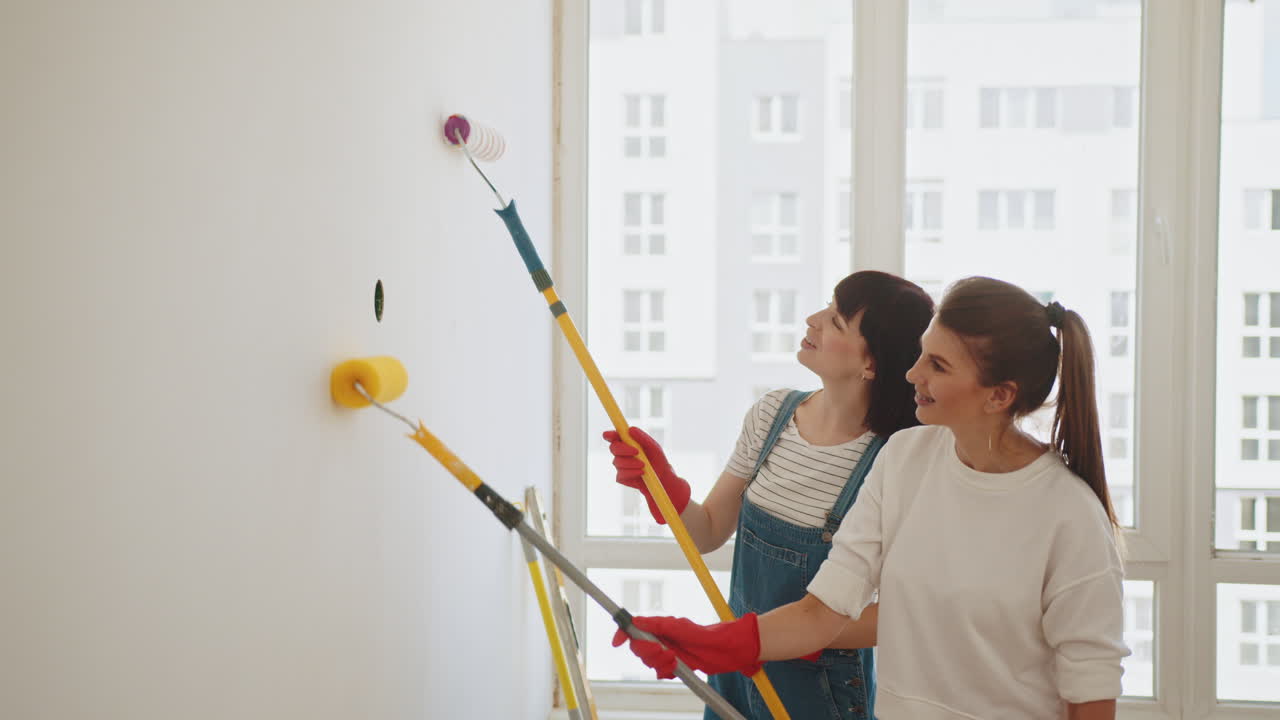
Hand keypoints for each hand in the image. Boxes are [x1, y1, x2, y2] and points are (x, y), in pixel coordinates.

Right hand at [602, 428, 690, 524]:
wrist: (661, 477)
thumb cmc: (657, 458)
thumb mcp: (653, 446)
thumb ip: (642, 437)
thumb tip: (630, 429)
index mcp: (626, 442)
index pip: (613, 436)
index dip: (609, 434)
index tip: (609, 435)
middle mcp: (620, 453)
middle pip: (613, 448)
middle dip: (624, 449)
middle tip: (637, 452)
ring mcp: (619, 465)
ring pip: (617, 462)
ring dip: (632, 463)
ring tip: (644, 465)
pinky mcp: (621, 477)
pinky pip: (621, 474)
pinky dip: (632, 473)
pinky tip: (641, 473)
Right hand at [611, 614, 761, 678]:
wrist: (724, 651)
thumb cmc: (705, 635)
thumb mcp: (680, 627)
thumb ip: (657, 625)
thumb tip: (636, 621)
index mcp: (659, 626)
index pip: (633, 628)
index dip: (622, 634)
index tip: (617, 642)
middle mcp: (660, 638)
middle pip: (638, 648)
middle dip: (648, 652)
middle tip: (664, 652)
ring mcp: (666, 652)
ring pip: (649, 662)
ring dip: (660, 663)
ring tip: (676, 660)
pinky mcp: (673, 665)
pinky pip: (660, 672)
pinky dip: (667, 671)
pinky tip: (678, 667)